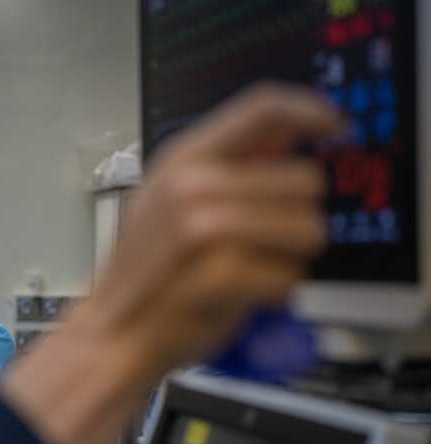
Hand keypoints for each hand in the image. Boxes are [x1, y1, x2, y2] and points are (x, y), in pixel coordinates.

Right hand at [89, 82, 344, 374]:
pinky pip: (288, 276)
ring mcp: (200, 227)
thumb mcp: (173, 201)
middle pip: (305, 179)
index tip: (335, 128)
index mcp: (183, 158)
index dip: (311, 110)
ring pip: (307, 229)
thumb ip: (229, 166)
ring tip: (249, 273)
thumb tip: (287, 134)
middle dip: (299, 218)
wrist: (109, 334)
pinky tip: (240, 298)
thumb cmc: (146, 277)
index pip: (263, 108)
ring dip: (290, 259)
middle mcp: (191, 184)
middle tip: (264, 245)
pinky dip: (274, 295)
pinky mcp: (216, 273)